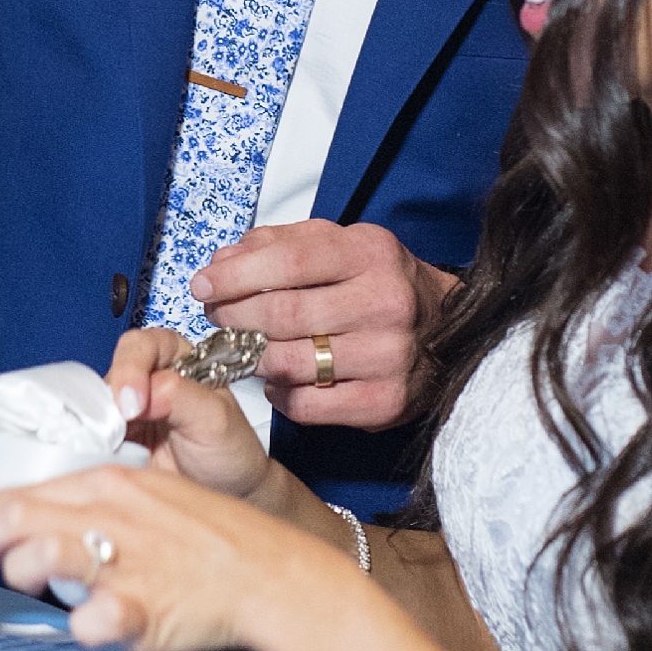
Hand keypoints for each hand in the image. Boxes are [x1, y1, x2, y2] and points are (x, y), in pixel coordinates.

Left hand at [0, 456, 340, 650]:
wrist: (270, 572)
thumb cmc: (203, 541)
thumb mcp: (142, 503)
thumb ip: (82, 516)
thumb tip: (20, 534)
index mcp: (108, 487)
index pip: (27, 491)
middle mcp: (112, 516)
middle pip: (26, 514)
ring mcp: (130, 560)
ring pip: (57, 551)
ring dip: (25, 563)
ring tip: (17, 576)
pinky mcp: (150, 606)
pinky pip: (106, 615)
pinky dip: (87, 622)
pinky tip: (81, 628)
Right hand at [104, 329, 286, 500]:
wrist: (229, 495)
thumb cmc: (231, 452)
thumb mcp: (216, 420)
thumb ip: (182, 397)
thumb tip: (142, 391)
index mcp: (177, 357)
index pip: (143, 345)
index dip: (132, 367)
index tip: (135, 403)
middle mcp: (148, 379)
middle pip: (112, 372)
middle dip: (111, 398)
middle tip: (119, 426)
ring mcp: (128, 412)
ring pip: (97, 404)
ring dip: (100, 424)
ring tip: (114, 445)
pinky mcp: (115, 440)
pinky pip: (93, 435)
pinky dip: (95, 445)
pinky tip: (107, 455)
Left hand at [188, 220, 455, 427]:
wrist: (447, 330)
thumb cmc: (381, 285)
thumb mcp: (341, 245)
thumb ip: (280, 245)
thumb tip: (224, 260)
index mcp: (370, 253)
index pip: (287, 262)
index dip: (235, 275)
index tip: (204, 285)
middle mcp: (384, 302)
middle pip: (282, 314)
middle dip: (233, 317)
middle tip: (215, 317)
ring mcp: (387, 356)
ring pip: (290, 362)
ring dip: (251, 357)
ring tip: (241, 349)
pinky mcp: (385, 401)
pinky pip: (308, 405)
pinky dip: (279, 394)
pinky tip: (276, 379)